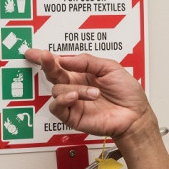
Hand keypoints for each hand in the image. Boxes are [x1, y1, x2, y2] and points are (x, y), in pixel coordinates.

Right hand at [24, 48, 154, 139]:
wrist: (135, 115)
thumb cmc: (127, 93)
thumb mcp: (110, 68)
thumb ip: (87, 61)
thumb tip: (65, 59)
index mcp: (83, 73)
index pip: (60, 63)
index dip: (45, 58)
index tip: (33, 52)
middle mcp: (75, 86)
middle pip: (53, 74)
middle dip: (47, 65)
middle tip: (45, 58)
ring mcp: (73, 102)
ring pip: (58, 90)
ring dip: (76, 89)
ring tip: (94, 93)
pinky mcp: (72, 116)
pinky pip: (57, 107)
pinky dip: (63, 100)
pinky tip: (75, 96)